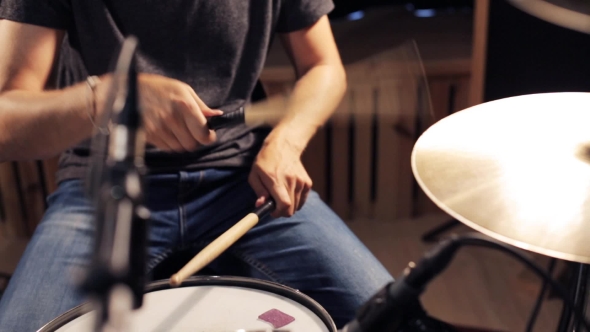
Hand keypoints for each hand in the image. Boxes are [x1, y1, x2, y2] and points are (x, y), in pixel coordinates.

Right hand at [96, 73, 221, 151]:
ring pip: (180, 148)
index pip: (203, 133)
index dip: (208, 137)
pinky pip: (167, 148)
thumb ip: (200, 105)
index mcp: (184, 104)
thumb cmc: (155, 88)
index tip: (208, 134)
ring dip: (181, 142)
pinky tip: (165, 131)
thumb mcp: (181, 89)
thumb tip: (217, 115)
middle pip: (192, 144)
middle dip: (194, 140)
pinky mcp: (150, 136)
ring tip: (176, 129)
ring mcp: (160, 128)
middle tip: (191, 131)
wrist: (124, 91)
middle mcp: (173, 118)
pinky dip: (169, 143)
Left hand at [248, 139, 312, 217]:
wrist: (284, 146)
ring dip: (289, 206)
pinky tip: (289, 192)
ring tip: (282, 196)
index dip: (278, 213)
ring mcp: (301, 182)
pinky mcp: (307, 183)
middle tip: (275, 205)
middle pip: (291, 209)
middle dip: (282, 212)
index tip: (272, 211)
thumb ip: (259, 191)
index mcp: (276, 181)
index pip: (284, 204)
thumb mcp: (255, 174)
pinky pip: (302, 200)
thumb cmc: (266, 161)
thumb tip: (261, 204)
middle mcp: (291, 182)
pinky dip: (296, 201)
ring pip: (297, 206)